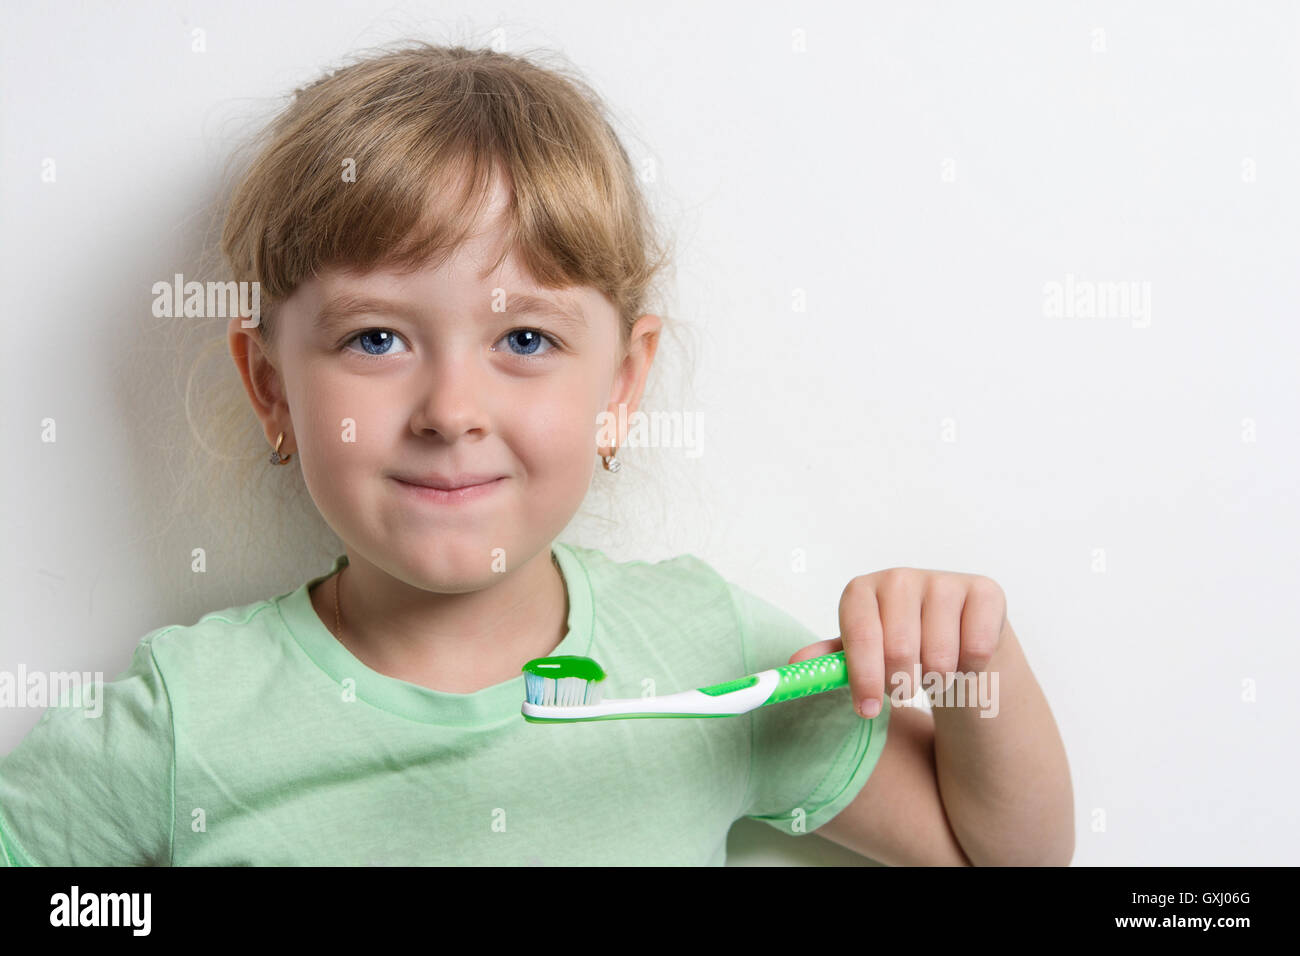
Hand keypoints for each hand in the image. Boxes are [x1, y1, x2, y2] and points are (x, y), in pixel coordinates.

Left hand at [788, 568, 1007, 717]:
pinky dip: (969, 669)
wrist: (957, 632)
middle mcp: (899, 578)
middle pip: (899, 649)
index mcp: (862, 591)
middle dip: (901, 684)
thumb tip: (795, 665)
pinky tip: (962, 660)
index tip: (867, 710)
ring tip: (932, 672)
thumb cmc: (902, 644)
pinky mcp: (984, 591)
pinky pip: (976, 649)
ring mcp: (943, 581)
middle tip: (904, 689)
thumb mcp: (862, 653)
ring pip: (940, 656)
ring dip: (936, 679)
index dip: (863, 677)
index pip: (860, 635)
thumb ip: (831, 660)